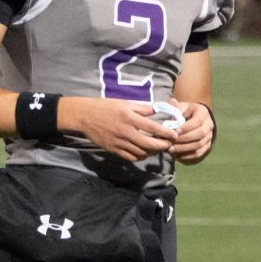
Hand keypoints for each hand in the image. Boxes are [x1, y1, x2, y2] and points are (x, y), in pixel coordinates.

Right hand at [59, 97, 177, 162]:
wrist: (85, 117)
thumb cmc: (106, 107)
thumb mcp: (125, 103)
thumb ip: (143, 108)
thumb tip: (159, 109)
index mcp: (130, 118)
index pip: (152, 128)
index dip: (165, 133)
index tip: (174, 135)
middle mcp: (126, 132)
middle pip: (148, 144)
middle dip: (162, 146)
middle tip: (169, 145)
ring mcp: (119, 143)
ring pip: (141, 153)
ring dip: (152, 153)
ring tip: (158, 149)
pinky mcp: (113, 150)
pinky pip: (130, 157)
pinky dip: (140, 157)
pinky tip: (144, 153)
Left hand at [168, 100, 215, 164]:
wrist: (195, 118)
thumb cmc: (186, 112)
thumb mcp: (182, 106)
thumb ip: (176, 106)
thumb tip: (172, 103)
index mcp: (203, 113)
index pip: (197, 121)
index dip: (186, 128)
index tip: (174, 132)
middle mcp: (209, 125)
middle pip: (199, 134)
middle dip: (184, 140)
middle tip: (171, 143)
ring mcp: (209, 136)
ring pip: (199, 145)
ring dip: (184, 149)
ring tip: (171, 149)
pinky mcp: (207, 146)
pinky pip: (199, 153)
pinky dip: (188, 155)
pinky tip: (177, 155)